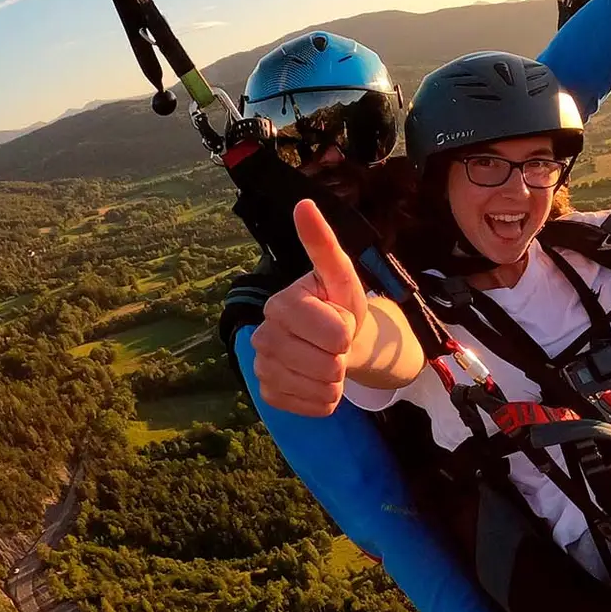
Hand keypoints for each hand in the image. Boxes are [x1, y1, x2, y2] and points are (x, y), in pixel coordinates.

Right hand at [250, 200, 367, 416]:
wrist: (337, 340)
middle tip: (335, 342)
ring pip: (323, 388)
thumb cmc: (339, 304)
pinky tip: (319, 379)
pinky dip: (327, 398)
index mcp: (280, 304)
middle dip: (343, 356)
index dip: (348, 329)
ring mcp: (262, 367)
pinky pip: (315, 407)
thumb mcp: (340, 274)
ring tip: (329, 359)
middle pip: (329, 366)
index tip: (339, 318)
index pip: (336, 334)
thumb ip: (323, 243)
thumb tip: (304, 204)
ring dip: (338, 378)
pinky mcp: (269, 395)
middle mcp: (262, 335)